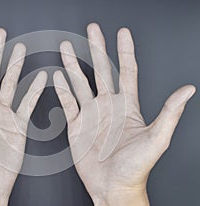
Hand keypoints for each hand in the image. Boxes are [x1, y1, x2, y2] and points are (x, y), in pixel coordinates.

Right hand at [53, 23, 194, 205]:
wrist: (113, 187)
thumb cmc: (135, 167)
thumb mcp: (156, 139)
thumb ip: (170, 113)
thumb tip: (188, 90)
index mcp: (127, 107)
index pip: (126, 71)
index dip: (124, 51)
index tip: (122, 33)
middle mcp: (108, 106)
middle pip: (100, 70)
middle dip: (96, 49)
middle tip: (91, 30)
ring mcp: (91, 115)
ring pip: (80, 83)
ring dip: (73, 65)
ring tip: (66, 48)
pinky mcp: (76, 126)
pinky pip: (68, 103)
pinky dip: (62, 89)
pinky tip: (58, 77)